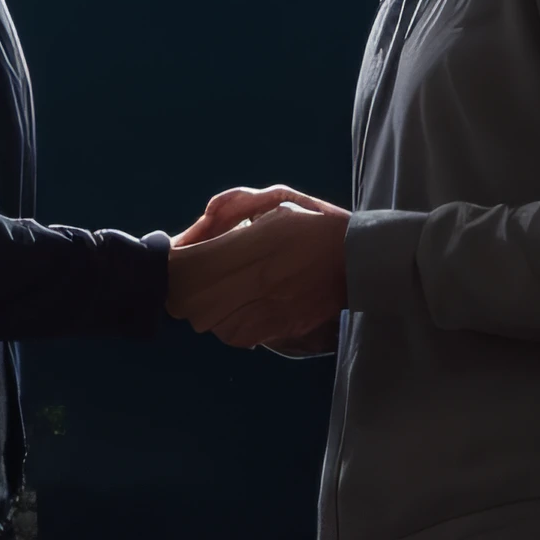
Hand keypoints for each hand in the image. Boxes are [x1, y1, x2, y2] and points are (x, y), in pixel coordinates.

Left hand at [169, 185, 350, 347]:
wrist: (362, 258)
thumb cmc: (318, 225)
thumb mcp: (279, 201)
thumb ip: (237, 203)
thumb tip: (204, 216)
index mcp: (256, 243)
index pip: (194, 265)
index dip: (176, 266)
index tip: (177, 259)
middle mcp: (259, 279)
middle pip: (194, 304)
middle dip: (186, 293)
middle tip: (193, 281)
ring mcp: (271, 308)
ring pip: (213, 325)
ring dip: (207, 312)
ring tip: (218, 296)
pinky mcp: (283, 328)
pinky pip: (238, 337)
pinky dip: (229, 327)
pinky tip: (238, 311)